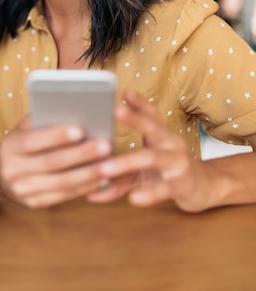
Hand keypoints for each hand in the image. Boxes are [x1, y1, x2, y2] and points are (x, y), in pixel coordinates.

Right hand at [0, 118, 113, 207]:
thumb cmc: (20, 143)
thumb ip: (43, 121)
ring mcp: (24, 190)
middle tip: (105, 146)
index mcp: (11, 147)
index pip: (33, 141)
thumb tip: (73, 110)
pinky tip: (101, 180)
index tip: (80, 129)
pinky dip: (84, 188)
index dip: (56, 136)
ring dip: (88, 174)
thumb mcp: (24, 128)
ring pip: (60, 183)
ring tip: (109, 165)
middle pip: (51, 163)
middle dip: (81, 155)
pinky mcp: (35, 203)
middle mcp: (14, 170)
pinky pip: (63, 196)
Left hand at [87, 89, 215, 211]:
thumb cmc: (166, 173)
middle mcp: (171, 144)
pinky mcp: (181, 185)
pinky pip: (163, 188)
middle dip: (135, 118)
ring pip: (152, 158)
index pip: (151, 114)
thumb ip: (117, 176)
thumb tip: (87, 188)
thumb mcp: (141, 171)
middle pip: (154, 127)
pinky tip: (133, 199)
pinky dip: (148, 193)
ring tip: (104, 169)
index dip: (139, 102)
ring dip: (126, 162)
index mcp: (161, 135)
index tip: (124, 91)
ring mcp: (177, 163)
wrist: (202, 189)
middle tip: (115, 110)